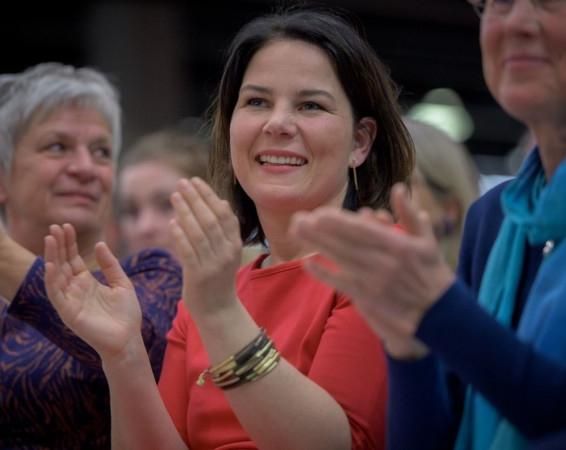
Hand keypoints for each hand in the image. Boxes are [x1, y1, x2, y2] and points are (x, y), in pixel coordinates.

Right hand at [44, 224, 141, 359]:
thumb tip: (99, 243)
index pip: (73, 259)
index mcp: (87, 283)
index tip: (67, 226)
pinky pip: (56, 294)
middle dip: (58, 245)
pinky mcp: (68, 312)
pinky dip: (52, 279)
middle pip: (62, 263)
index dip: (69, 243)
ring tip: (50, 238)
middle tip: (55, 226)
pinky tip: (51, 264)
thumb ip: (111, 264)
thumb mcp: (122, 283)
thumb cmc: (126, 314)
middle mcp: (75, 290)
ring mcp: (70, 301)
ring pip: (56, 275)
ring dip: (51, 257)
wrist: (128, 339)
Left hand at [169, 178, 242, 318]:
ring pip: (198, 232)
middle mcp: (226, 252)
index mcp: (235, 245)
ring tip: (174, 196)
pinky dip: (180, 235)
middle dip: (195, 198)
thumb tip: (221, 202)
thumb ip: (224, 230)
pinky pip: (188, 251)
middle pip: (210, 219)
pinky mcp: (198, 275)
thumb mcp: (226, 253)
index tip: (196, 181)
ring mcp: (213, 264)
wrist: (218, 311)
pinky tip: (171, 222)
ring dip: (185, 211)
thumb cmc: (218, 279)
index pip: (224, 214)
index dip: (209, 195)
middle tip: (182, 182)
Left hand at [291, 183, 454, 358]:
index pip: (362, 231)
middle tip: (299, 218)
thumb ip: (410, 215)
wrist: (441, 316)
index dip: (339, 222)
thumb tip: (398, 189)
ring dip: (317, 245)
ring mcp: (374, 282)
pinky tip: (307, 263)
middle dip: (320, 230)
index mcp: (398, 246)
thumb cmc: (433, 275)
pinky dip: (324, 274)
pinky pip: (341, 284)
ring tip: (298, 232)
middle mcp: (383, 263)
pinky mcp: (368, 298)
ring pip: (340, 260)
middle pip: (345, 243)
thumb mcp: (428, 241)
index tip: (320, 212)